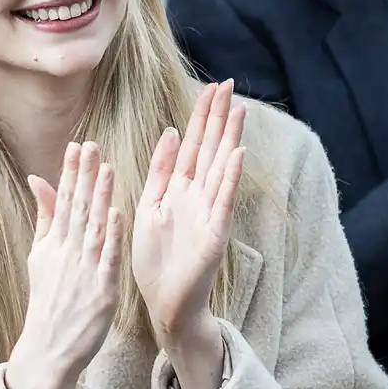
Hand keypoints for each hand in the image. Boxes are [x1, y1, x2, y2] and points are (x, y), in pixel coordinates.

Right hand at [6, 141, 122, 388]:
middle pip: (77, 209)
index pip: (64, 202)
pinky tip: (116, 212)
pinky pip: (107, 259)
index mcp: (54, 244)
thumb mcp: (39, 257)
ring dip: (99, 198)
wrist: (49, 349)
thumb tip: (38, 180)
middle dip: (84, 176)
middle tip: (91, 146)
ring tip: (106, 168)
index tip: (77, 146)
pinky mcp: (101, 290)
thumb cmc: (49, 302)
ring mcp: (84, 271)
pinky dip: (111, 236)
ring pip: (93, 228)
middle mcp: (67, 254)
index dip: (71, 173)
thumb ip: (45, 218)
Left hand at [133, 80, 244, 388]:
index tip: (212, 88)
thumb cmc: (155, 261)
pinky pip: (222, 201)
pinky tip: (236, 153)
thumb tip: (169, 132)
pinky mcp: (214, 234)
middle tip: (229, 85)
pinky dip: (229, 178)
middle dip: (218, 118)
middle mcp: (197, 197)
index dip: (202, 117)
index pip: (193, 145)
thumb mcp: (149, 207)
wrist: (164, 302)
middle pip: (209, 149)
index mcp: (179, 190)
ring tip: (238, 110)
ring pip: (220, 168)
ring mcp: (208, 214)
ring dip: (229, 139)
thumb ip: (159, 172)